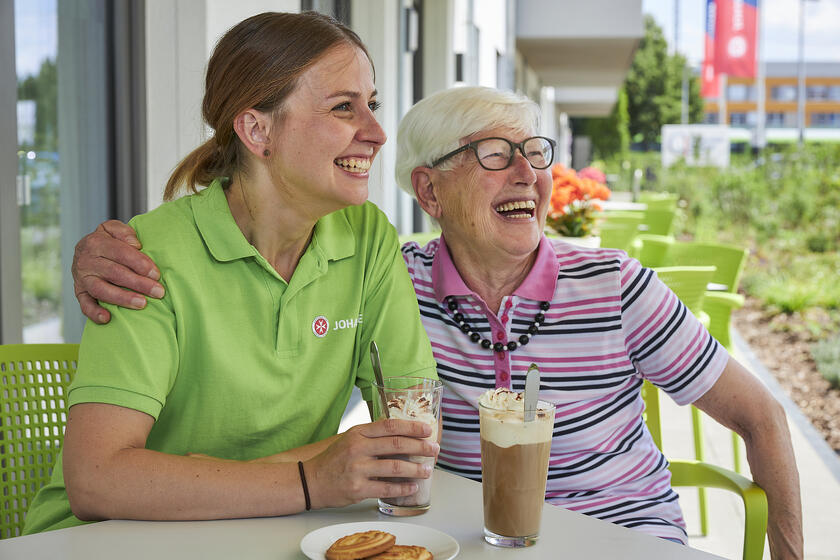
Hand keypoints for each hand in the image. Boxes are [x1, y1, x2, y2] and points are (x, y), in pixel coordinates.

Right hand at [73, 220, 165, 323]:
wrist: (83, 251)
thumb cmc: (106, 242)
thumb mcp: (112, 229)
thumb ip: (123, 232)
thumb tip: (135, 244)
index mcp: (96, 242)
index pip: (120, 252)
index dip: (139, 263)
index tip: (156, 274)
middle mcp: (86, 261)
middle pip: (114, 272)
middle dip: (138, 283)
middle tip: (158, 292)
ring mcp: (82, 278)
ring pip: (101, 290)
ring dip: (122, 298)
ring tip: (142, 304)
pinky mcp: (79, 292)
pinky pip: (84, 305)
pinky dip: (94, 312)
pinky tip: (107, 318)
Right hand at [304, 419, 438, 508]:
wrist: (311, 481)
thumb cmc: (334, 459)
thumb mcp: (350, 439)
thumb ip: (372, 435)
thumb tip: (402, 432)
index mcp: (358, 433)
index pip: (390, 426)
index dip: (411, 427)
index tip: (427, 430)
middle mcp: (358, 448)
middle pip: (396, 444)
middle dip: (420, 447)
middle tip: (434, 449)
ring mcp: (358, 469)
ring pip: (395, 467)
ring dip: (416, 469)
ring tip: (427, 470)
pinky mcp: (357, 489)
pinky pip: (386, 488)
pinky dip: (403, 487)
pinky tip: (412, 486)